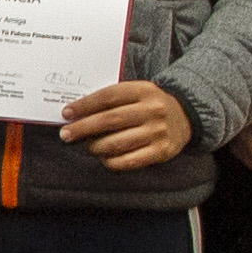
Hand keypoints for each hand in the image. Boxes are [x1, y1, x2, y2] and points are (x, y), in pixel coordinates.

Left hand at [58, 77, 198, 169]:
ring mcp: (158, 132)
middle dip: (82, 128)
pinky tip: (105, 158)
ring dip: (95, 147)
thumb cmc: (149, 106)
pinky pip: (128, 161)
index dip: (84, 105)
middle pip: (110, 120)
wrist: (186, 117)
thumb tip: (76, 114)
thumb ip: (111, 100)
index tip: (66, 113)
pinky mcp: (161, 151)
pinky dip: (111, 161)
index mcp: (144, 90)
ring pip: (116, 143)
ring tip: (88, 146)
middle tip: (65, 134)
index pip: (108, 97)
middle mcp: (153, 110)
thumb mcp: (136, 93)